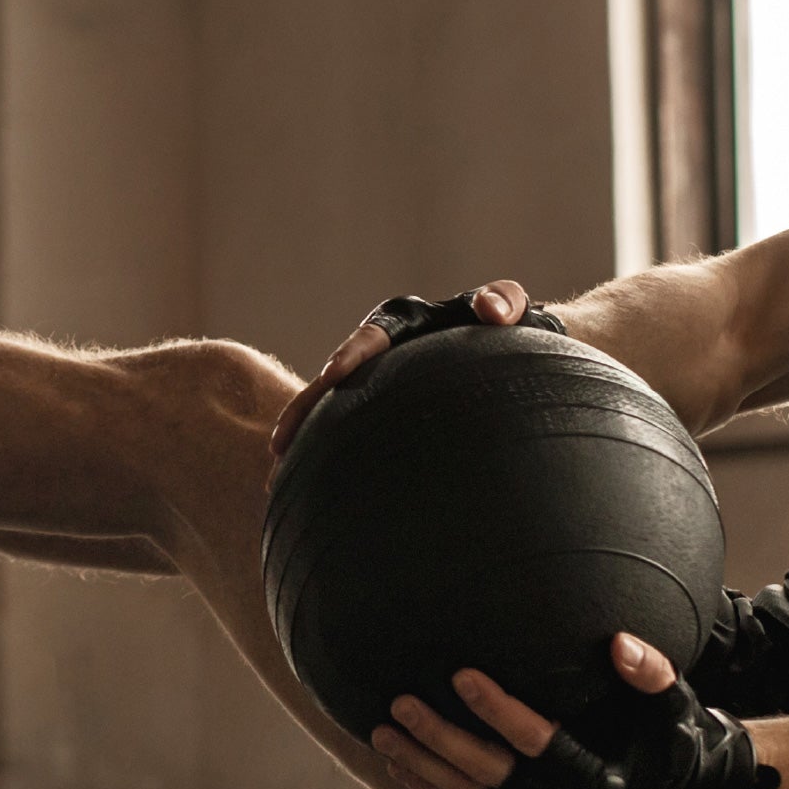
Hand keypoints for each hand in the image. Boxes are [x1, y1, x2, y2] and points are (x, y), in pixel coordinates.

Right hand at [268, 280, 534, 465]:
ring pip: (330, 409)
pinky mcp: (378, 412)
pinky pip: (345, 430)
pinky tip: (306, 487)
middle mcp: (380, 354)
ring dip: (304, 436)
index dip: (351, 353)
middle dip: (305, 407)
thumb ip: (503, 302)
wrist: (504, 356)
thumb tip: (492, 312)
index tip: (334, 374)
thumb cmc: (509, 330)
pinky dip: (325, 452)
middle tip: (282, 439)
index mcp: (405, 325)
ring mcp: (376, 384)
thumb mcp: (511, 311)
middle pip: (333, 378)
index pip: (373, 336)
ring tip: (278, 473)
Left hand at [373, 633, 770, 788]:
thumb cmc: (667, 737)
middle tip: (401, 701)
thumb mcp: (672, 707)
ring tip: (382, 729)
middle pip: (489, 772)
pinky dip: (427, 785)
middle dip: (441, 738)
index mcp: (595, 781)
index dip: (497, 709)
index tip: (460, 674)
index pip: (537, 743)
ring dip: (421, 763)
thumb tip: (620, 645)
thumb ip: (651, 675)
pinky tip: (394, 760)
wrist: (668, 788)